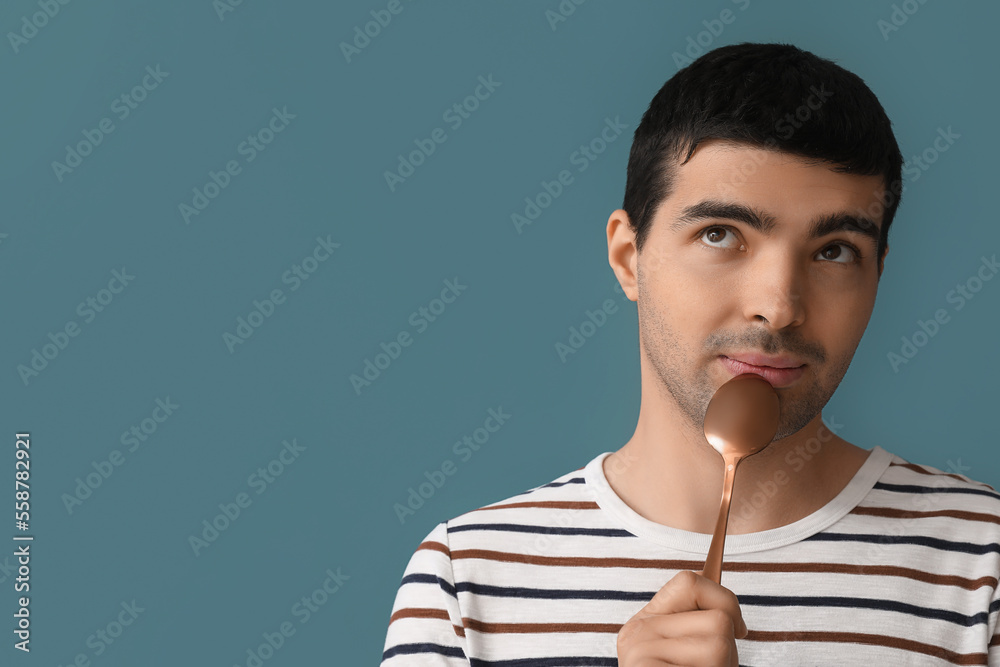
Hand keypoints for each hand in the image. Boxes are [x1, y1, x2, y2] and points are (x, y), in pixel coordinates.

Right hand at [616, 570, 747, 666]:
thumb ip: (693, 627)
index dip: (725, 599)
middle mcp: (639, 633)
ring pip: (720, 645)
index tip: (740, 629)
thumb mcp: (683, 654)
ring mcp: (641, 651)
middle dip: (730, 651)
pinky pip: (710, 666)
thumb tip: (722, 599)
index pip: (689, 581)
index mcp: (645, 623)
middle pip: (718, 619)